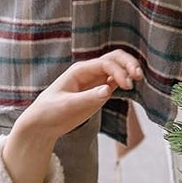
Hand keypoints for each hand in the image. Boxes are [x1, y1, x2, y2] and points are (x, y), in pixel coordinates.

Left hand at [18, 50, 141, 145]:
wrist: (43, 124)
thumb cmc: (50, 111)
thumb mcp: (67, 105)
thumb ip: (88, 97)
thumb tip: (108, 90)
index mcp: (80, 70)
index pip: (105, 63)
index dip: (119, 71)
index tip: (127, 86)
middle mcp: (89, 72)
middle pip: (114, 58)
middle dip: (128, 63)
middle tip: (138, 76)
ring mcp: (95, 81)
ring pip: (117, 68)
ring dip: (129, 70)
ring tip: (138, 79)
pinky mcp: (99, 92)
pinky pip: (115, 81)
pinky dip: (125, 80)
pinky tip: (131, 87)